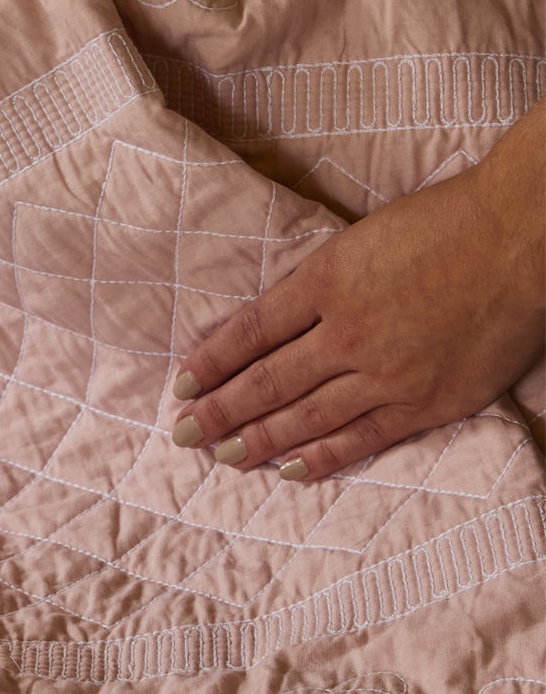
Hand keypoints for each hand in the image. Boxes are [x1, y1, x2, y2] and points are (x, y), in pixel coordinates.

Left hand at [168, 108, 545, 482]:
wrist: (522, 234)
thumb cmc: (446, 223)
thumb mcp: (360, 239)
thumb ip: (314, 284)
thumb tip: (264, 325)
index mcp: (327, 282)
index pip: (251, 333)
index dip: (211, 364)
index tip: (182, 388)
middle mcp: (349, 332)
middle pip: (268, 382)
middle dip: (220, 412)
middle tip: (184, 437)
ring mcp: (388, 372)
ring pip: (307, 417)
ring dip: (258, 440)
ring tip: (223, 456)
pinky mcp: (427, 401)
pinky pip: (362, 437)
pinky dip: (322, 456)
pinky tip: (289, 470)